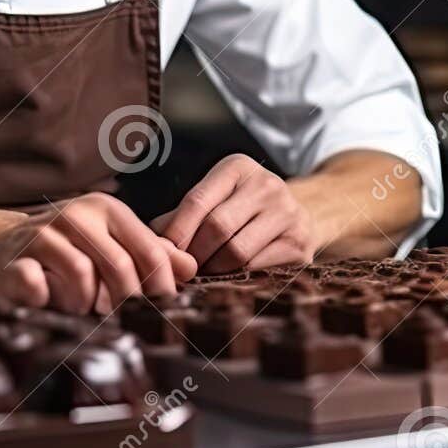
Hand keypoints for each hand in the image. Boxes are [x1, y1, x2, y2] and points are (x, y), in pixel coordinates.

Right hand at [0, 193, 196, 314]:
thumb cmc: (63, 251)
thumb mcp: (110, 243)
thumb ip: (151, 253)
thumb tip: (190, 268)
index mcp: (106, 210)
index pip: (151, 252)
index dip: (161, 288)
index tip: (161, 312)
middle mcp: (76, 216)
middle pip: (121, 269)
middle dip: (125, 302)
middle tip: (117, 317)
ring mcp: (42, 236)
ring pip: (83, 278)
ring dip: (85, 304)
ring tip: (79, 308)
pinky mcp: (14, 260)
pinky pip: (39, 287)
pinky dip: (48, 301)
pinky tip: (47, 301)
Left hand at [152, 154, 315, 273]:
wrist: (299, 215)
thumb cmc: (240, 210)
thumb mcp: (213, 200)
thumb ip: (179, 218)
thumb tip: (147, 242)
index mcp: (238, 167)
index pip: (197, 201)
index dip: (175, 233)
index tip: (163, 255)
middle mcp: (267, 184)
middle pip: (217, 228)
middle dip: (194, 255)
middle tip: (183, 271)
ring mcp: (288, 213)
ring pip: (237, 252)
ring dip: (214, 270)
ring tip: (204, 276)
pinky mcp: (301, 243)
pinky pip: (259, 268)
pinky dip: (238, 279)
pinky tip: (229, 280)